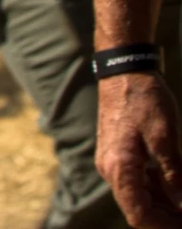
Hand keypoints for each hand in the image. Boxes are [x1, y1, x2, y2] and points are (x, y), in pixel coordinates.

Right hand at [97, 72, 181, 226]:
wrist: (124, 73)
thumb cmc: (144, 100)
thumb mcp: (165, 138)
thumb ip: (173, 176)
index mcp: (119, 168)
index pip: (139, 214)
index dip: (164, 226)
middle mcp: (111, 169)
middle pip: (138, 209)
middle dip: (167, 218)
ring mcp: (112, 162)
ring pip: (138, 197)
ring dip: (164, 206)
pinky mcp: (117, 155)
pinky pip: (136, 182)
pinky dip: (158, 190)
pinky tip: (177, 187)